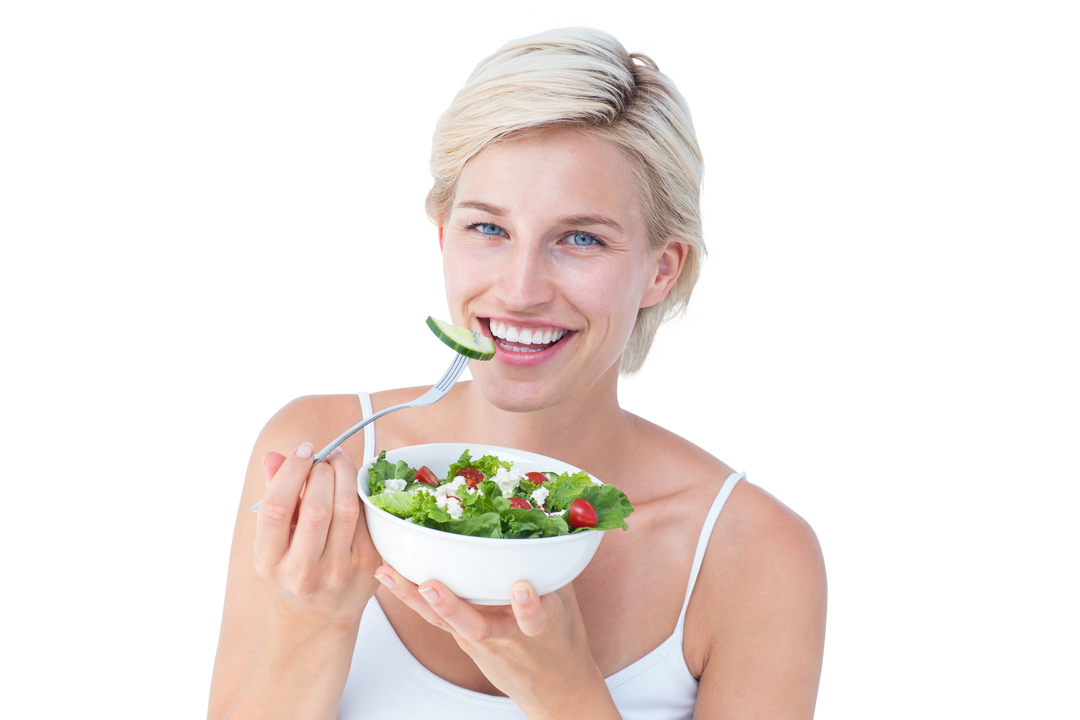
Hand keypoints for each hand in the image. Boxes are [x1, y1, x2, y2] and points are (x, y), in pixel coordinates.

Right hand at [254, 442, 379, 628]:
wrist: (321, 610)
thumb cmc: (295, 562)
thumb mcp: (274, 536)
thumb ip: (274, 494)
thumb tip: (273, 456)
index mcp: (270, 561)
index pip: (277, 509)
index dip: (291, 472)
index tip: (304, 450)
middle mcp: (302, 571)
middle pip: (316, 508)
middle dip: (322, 471)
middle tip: (325, 458)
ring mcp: (338, 571)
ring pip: (346, 510)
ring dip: (345, 476)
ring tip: (339, 464)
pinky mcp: (368, 566)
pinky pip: (365, 519)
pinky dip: (359, 495)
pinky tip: (352, 486)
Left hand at [374, 566, 613, 717]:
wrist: (553, 688)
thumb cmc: (561, 639)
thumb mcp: (568, 602)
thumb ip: (553, 569)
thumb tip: (545, 522)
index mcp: (541, 625)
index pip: (536, 618)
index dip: (528, 606)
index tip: (521, 589)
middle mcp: (506, 635)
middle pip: (476, 626)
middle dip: (452, 606)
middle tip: (431, 586)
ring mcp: (481, 642)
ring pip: (445, 622)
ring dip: (415, 598)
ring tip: (390, 575)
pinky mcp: (463, 641)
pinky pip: (435, 619)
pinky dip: (412, 598)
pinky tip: (390, 578)